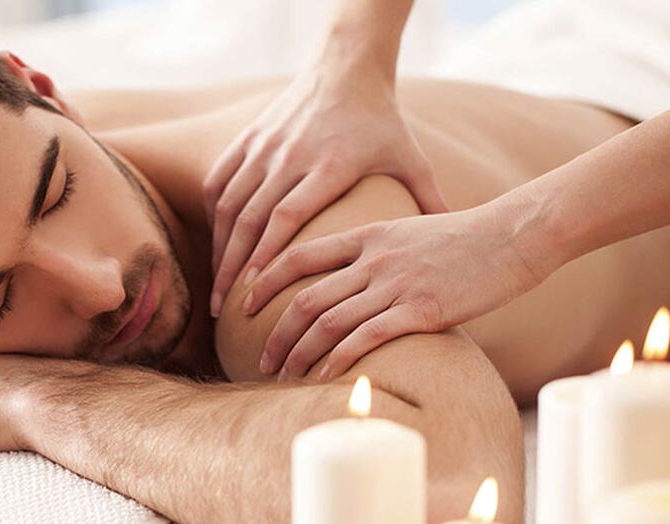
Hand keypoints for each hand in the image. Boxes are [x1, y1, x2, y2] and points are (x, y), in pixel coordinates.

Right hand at [204, 63, 445, 316]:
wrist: (346, 67)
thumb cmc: (381, 120)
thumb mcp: (410, 158)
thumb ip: (429, 200)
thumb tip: (454, 244)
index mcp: (329, 165)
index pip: (286, 216)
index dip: (266, 255)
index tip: (252, 293)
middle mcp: (289, 156)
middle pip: (250, 219)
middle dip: (232, 267)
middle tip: (220, 310)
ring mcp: (265, 146)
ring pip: (230, 204)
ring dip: (219, 248)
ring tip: (216, 287)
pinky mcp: (249, 138)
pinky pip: (220, 181)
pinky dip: (214, 216)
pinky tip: (216, 243)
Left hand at [243, 208, 551, 380]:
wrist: (514, 235)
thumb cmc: (466, 239)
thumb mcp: (410, 231)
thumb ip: (378, 252)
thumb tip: (353, 279)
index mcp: (367, 235)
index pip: (299, 255)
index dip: (265, 279)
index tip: (244, 303)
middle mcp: (373, 259)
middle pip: (305, 297)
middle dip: (275, 331)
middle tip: (260, 357)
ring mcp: (395, 283)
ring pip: (328, 321)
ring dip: (299, 353)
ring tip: (282, 376)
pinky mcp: (420, 309)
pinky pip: (365, 337)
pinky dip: (338, 359)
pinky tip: (324, 376)